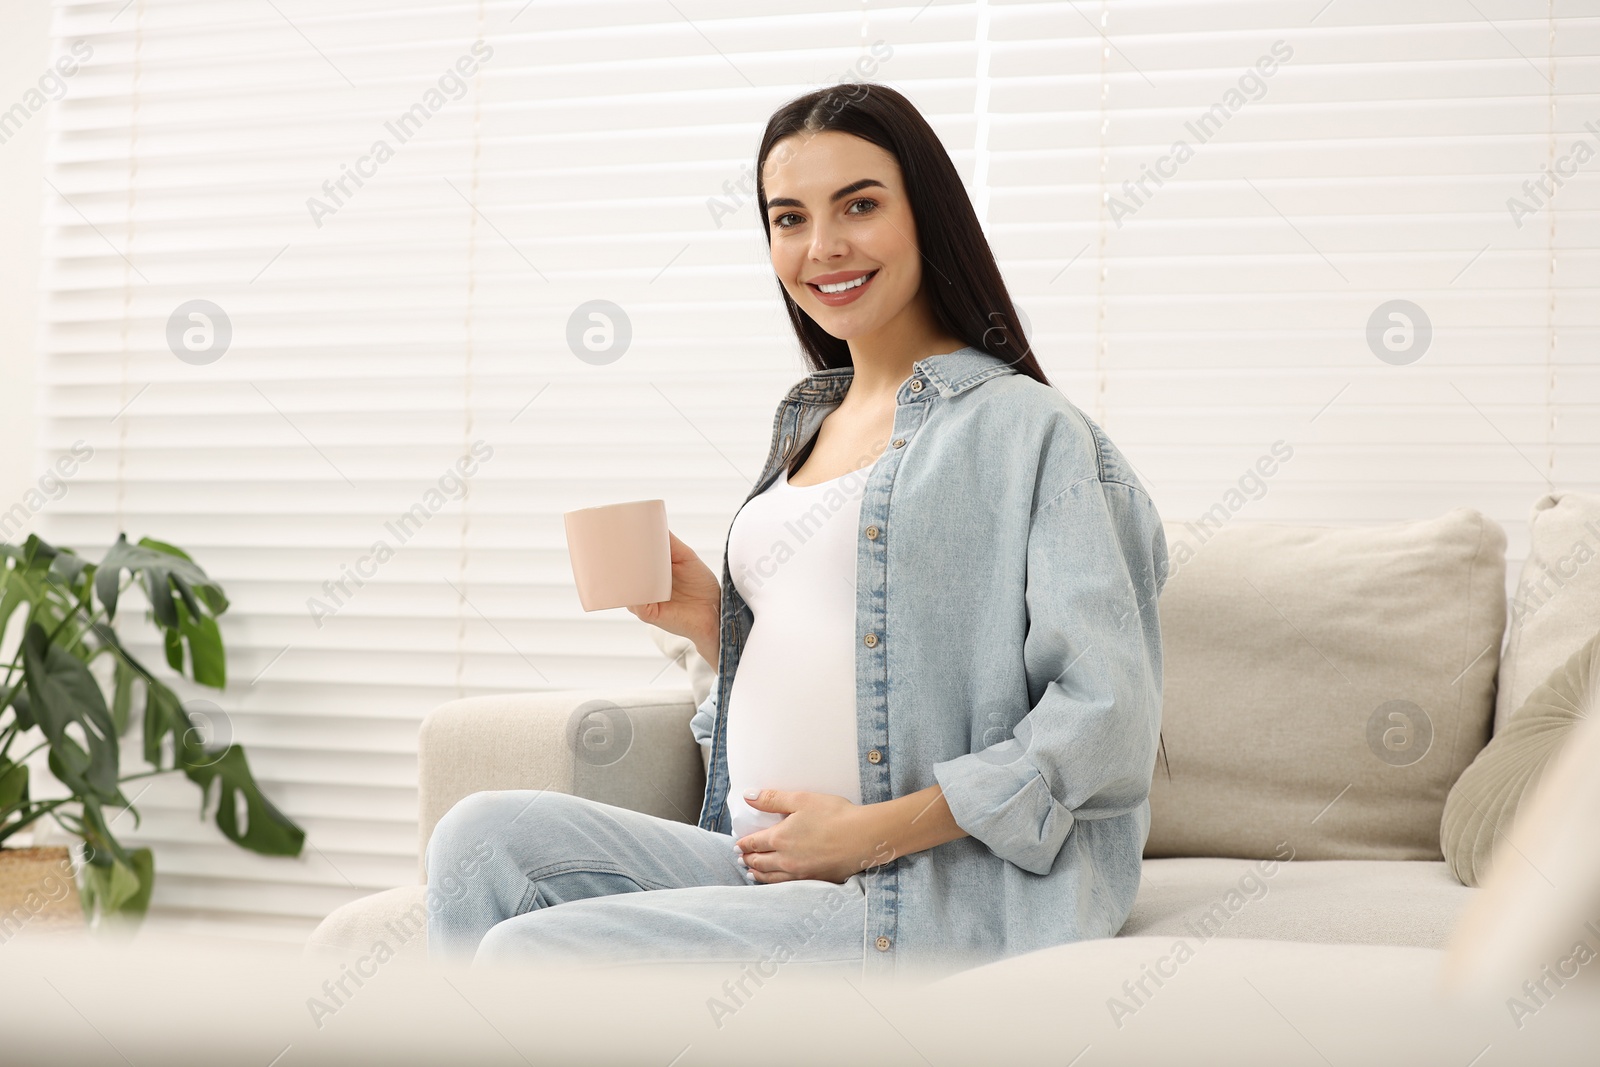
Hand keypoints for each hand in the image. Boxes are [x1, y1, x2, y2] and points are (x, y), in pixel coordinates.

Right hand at [625, 529, 720, 660]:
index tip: (613, 534)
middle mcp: (643, 588)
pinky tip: (631, 582)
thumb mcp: (685, 557)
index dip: (620, 550)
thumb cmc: (701, 585)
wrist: (715, 611)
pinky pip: (634, 604)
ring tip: (617, 560)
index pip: (629, 562)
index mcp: (650, 574)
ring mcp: (644, 602)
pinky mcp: (649, 614)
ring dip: (620, 576)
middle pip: (622, 575)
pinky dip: (631, 594)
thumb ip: (670, 544)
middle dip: (615, 561)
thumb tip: (656, 524)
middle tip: (609, 543)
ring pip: (625, 588)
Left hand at [735, 790, 895, 883]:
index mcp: (780, 838)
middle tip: (741, 858)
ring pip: (770, 877)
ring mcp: (799, 873)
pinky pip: (786, 886)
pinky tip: (777, 882)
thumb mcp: (801, 799)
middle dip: (748, 859)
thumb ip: (772, 799)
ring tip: (751, 873)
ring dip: (758, 874)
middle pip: (759, 862)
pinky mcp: (814, 880)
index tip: (738, 845)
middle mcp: (785, 859)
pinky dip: (775, 884)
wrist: (863, 837)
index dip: (744, 844)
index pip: (754, 843)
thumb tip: (748, 796)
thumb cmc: (834, 815)